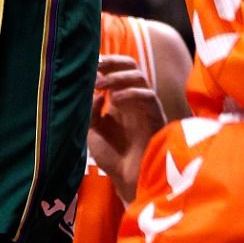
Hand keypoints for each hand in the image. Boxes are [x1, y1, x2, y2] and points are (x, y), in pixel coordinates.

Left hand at [88, 50, 166, 200]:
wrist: (127, 180)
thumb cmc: (112, 156)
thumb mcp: (93, 130)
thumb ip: (91, 110)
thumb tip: (96, 93)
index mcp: (118, 99)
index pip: (116, 69)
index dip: (104, 62)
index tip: (88, 63)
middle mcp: (133, 98)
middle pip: (131, 65)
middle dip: (113, 62)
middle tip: (96, 67)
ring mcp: (145, 106)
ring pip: (139, 77)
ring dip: (119, 76)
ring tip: (101, 85)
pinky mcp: (155, 117)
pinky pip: (148, 96)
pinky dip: (131, 93)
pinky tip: (115, 100)